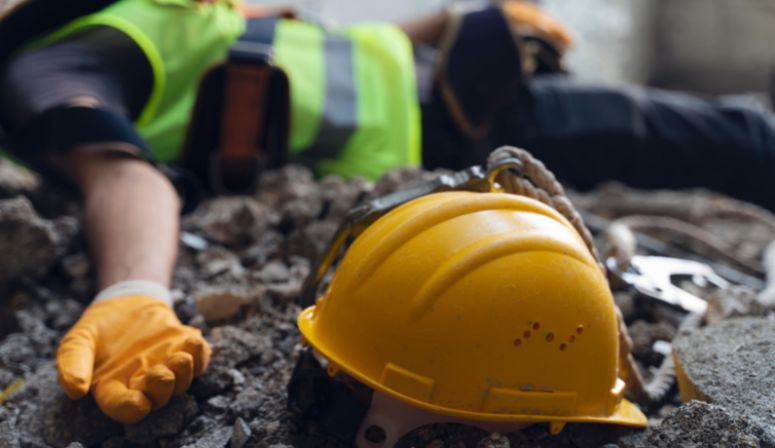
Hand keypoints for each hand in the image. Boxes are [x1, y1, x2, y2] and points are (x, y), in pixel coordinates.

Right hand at [56, 295, 210, 422]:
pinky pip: (199, 360)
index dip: (131, 408)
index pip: (123, 405)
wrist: (125, 303)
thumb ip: (72, 364)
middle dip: (162, 389)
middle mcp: (143, 384)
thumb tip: (75, 390)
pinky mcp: (183, 351)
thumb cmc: (99, 329)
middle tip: (161, 373)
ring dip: (184, 373)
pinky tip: (194, 341)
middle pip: (157, 397)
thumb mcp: (78, 341)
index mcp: (114, 388)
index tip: (138, 402)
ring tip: (181, 357)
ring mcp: (167, 367)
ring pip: (181, 381)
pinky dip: (200, 354)